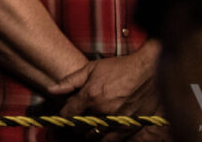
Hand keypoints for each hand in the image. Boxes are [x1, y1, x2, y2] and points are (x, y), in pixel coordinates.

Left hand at [49, 45, 163, 139]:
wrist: (150, 69)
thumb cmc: (120, 67)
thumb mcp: (92, 68)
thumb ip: (70, 81)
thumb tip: (52, 90)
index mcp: (91, 97)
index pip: (70, 114)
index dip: (66, 115)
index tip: (67, 114)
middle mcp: (105, 112)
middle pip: (84, 129)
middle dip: (81, 125)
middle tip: (83, 119)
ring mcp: (121, 122)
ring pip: (101, 138)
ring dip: (96, 134)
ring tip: (96, 126)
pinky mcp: (136, 127)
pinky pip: (120, 141)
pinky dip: (114, 138)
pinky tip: (112, 131)